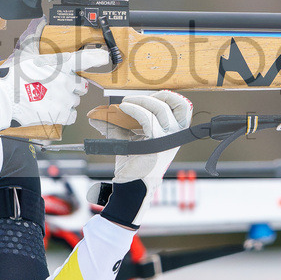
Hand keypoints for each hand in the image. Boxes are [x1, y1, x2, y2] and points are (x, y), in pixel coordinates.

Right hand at [0, 19, 109, 132]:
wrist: (2, 99)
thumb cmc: (12, 76)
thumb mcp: (25, 52)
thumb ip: (35, 35)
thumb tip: (39, 20)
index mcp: (62, 64)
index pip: (89, 58)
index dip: (99, 57)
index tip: (103, 57)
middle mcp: (67, 82)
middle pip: (81, 84)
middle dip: (72, 85)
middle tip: (57, 84)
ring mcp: (65, 99)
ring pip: (75, 100)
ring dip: (66, 99)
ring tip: (49, 97)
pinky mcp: (60, 115)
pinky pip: (72, 115)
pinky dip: (65, 114)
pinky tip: (53, 108)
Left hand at [89, 91, 191, 226]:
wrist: (131, 184)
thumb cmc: (134, 163)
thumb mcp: (130, 139)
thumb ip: (119, 125)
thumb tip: (95, 114)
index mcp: (175, 134)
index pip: (185, 108)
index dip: (171, 96)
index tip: (153, 95)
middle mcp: (175, 136)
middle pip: (174, 104)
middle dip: (153, 96)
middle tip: (134, 99)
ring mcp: (167, 140)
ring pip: (159, 108)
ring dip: (140, 101)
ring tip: (125, 104)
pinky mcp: (156, 144)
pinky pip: (147, 118)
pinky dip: (134, 109)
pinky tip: (124, 109)